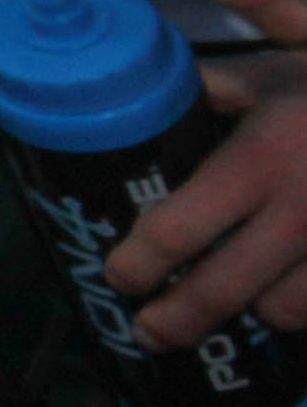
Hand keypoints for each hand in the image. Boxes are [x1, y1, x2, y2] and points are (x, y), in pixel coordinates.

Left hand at [117, 49, 306, 346]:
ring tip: (222, 310)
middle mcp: (301, 212)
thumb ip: (210, 89)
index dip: (139, 262)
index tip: (118, 276)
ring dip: (250, 313)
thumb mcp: (274, 75)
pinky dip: (301, 306)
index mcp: (260, 159)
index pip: (179, 229)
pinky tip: (283, 296)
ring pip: (283, 310)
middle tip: (148, 331)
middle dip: (176, 321)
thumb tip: (134, 97)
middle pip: (222, 290)